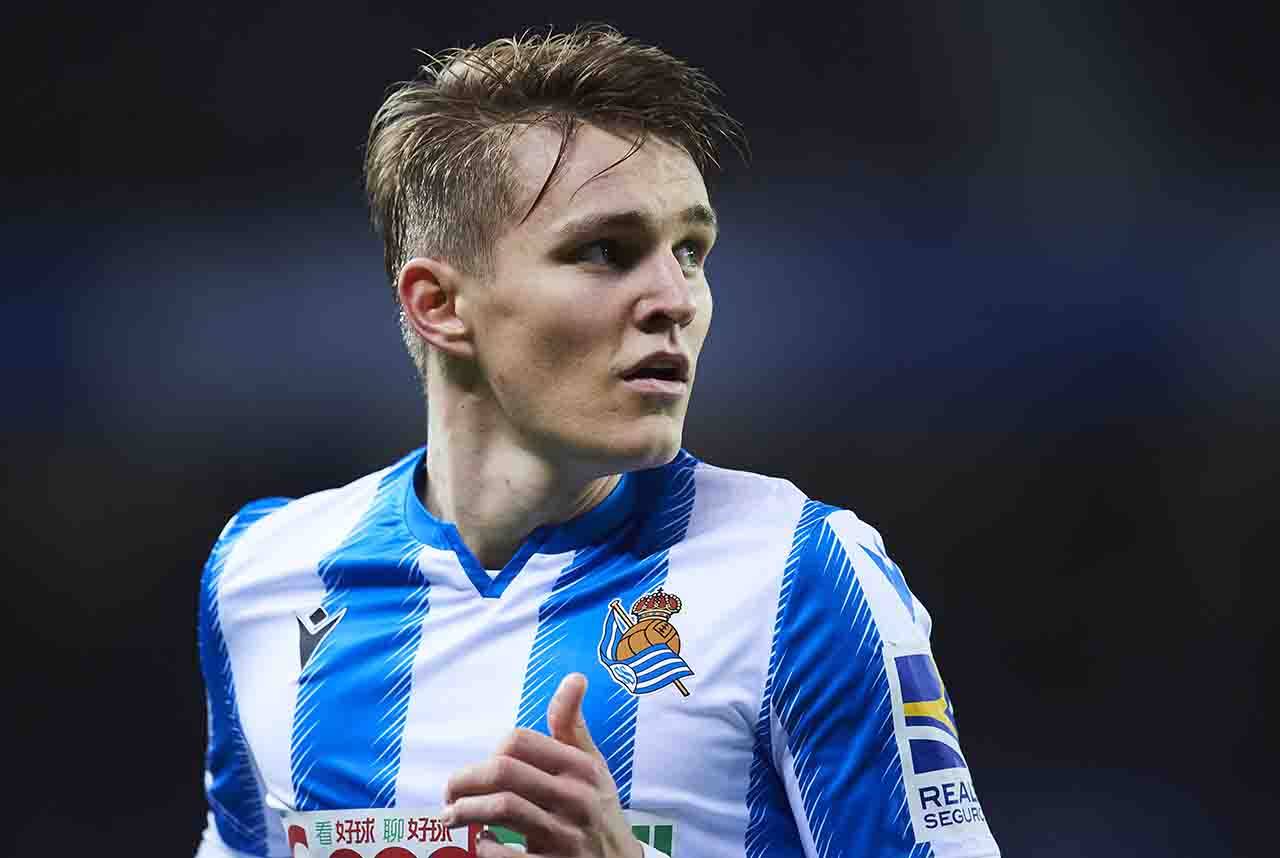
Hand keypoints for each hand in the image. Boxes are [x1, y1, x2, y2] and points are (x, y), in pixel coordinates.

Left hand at [442, 673, 642, 857]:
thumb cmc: (599, 809)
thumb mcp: (593, 765)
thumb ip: (573, 725)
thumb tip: (575, 677)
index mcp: (581, 767)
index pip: (520, 741)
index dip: (490, 752)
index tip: (478, 769)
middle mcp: (575, 797)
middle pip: (504, 771)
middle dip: (465, 780)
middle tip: (449, 794)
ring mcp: (565, 835)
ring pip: (502, 808)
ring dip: (466, 811)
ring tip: (452, 817)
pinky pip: (506, 854)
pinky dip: (485, 848)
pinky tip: (482, 843)